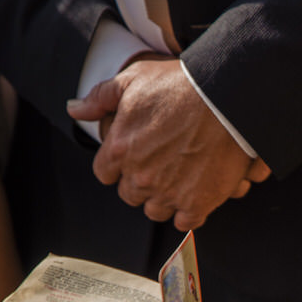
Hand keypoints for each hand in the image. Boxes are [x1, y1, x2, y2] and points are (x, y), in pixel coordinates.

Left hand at [66, 56, 271, 229]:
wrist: (226, 101)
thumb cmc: (181, 86)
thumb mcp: (134, 79)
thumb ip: (100, 97)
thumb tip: (75, 109)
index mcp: (120, 149)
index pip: (105, 173)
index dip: (118, 166)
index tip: (132, 159)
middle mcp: (141, 176)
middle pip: (130, 195)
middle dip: (141, 184)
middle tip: (160, 168)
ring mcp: (169, 193)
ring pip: (155, 211)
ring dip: (164, 200)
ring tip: (178, 182)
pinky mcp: (197, 204)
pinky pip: (185, 223)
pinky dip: (189, 213)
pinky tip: (195, 198)